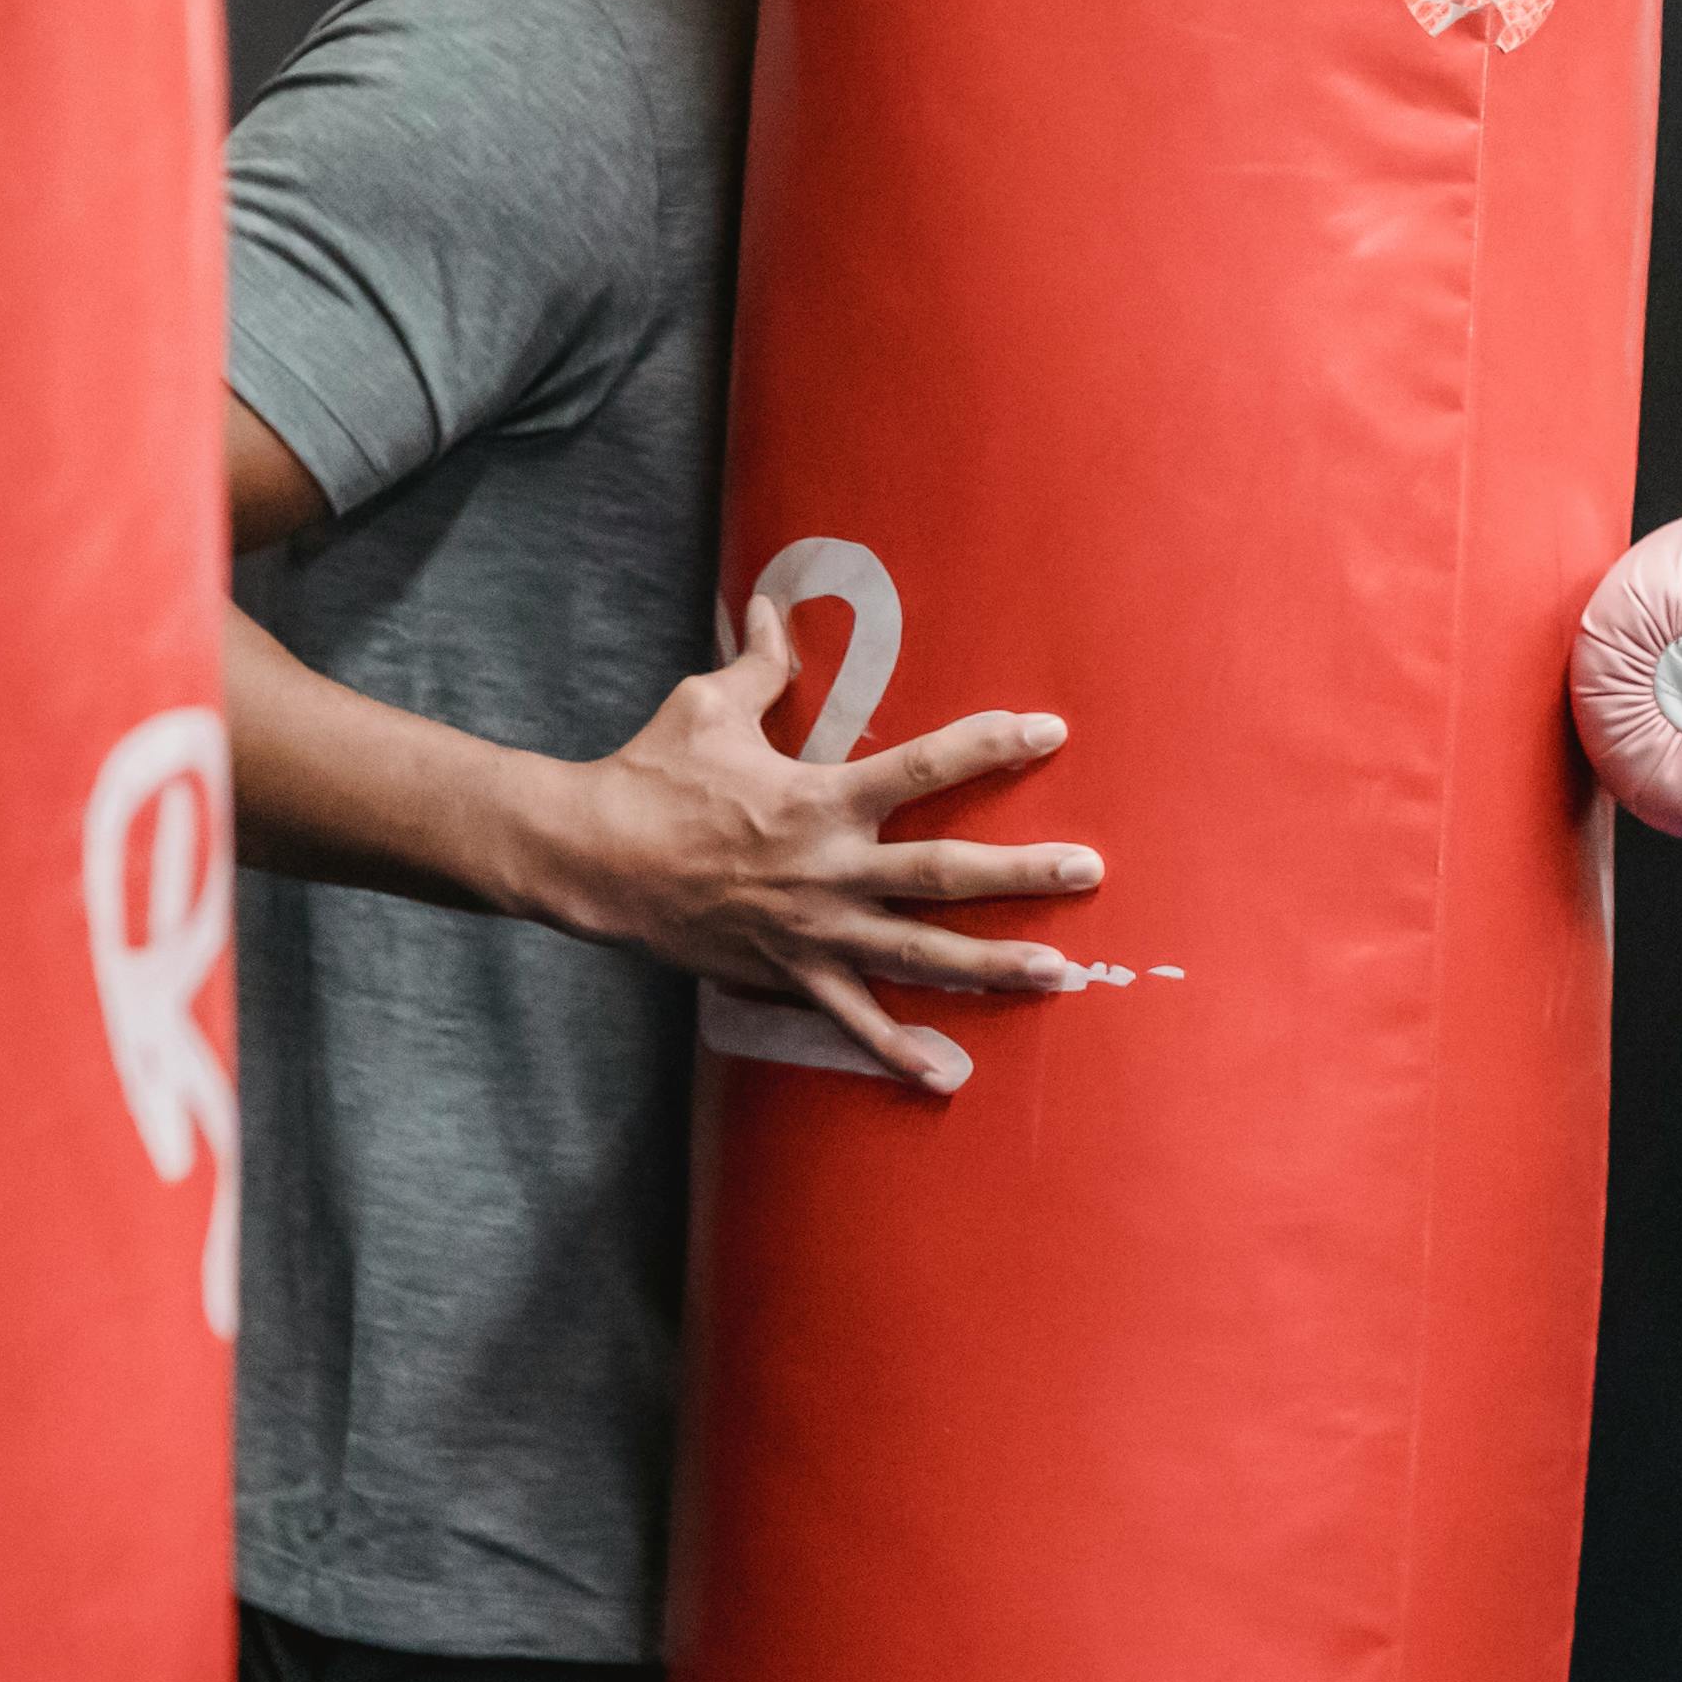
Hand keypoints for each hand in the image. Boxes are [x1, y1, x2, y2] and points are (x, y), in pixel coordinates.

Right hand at [534, 591, 1101, 1091]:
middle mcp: (830, 869)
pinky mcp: (788, 973)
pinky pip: (852, 1020)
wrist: (591, 860)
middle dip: (1023, 874)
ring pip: (920, 954)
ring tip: (1059, 972)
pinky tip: (947, 1077)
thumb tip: (772, 604)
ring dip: (992, 966)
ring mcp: (814, 930)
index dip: (990, 746)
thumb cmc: (650, 776)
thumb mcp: (707, 707)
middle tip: (1090, 870)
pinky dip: (897, 1051)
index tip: (1050, 732)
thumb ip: (761, 665)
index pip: (924, 766)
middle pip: (944, 874)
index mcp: (821, 798)